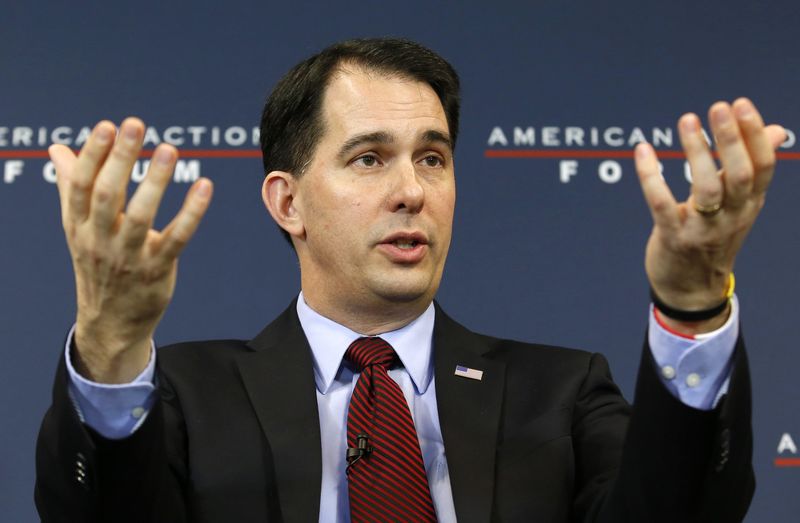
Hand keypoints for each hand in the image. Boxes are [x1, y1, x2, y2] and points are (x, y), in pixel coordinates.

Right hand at [51, 118, 212, 382]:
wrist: (111, 324)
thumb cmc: (99, 266)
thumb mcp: (79, 230)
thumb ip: (72, 189)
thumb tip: (58, 149)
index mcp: (78, 226)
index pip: (80, 186)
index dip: (92, 156)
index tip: (107, 126)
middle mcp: (100, 240)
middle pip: (107, 195)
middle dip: (120, 159)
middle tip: (135, 124)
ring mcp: (129, 257)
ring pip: (140, 216)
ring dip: (156, 182)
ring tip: (170, 149)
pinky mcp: (157, 270)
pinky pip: (176, 239)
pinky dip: (191, 213)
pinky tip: (205, 186)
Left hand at [635, 98, 785, 331]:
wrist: (692, 289)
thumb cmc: (714, 237)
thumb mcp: (739, 204)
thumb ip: (750, 167)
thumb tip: (776, 129)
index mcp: (749, 203)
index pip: (762, 166)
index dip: (754, 135)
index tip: (741, 104)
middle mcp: (731, 216)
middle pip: (738, 175)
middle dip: (731, 139)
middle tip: (719, 107)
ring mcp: (702, 229)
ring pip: (704, 189)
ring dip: (696, 153)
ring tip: (687, 120)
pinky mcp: (673, 238)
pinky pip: (662, 205)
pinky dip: (651, 177)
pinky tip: (643, 150)